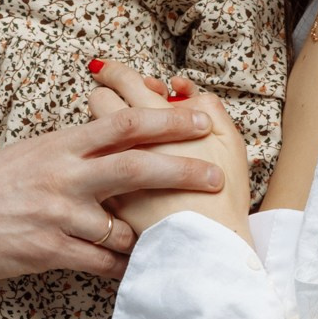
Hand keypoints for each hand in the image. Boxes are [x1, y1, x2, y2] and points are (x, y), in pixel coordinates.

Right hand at [0, 96, 224, 282]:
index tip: (202, 119)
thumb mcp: (32, 152)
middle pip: (134, 168)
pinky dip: (123, 266)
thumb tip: (121, 139)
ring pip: (123, 226)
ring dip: (152, 236)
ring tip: (179, 240)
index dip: (167, 121)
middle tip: (218, 175)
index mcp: (60, 144)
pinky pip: (100, 261)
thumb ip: (76, 148)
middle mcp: (62, 174)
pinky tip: (138, 268)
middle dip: (182, 170)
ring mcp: (56, 214)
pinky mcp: (46, 250)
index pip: (124, 124)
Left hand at [86, 60, 252, 241]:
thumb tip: (179, 90)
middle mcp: (123, 143)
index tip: (110, 69)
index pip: (125, 83)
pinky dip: (97, 163)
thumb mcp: (228, 142)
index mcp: (155, 123)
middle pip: (99, 103)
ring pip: (89, 135)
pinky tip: (107, 167)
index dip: (117, 72)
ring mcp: (108, 173)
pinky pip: (91, 172)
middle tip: (109, 91)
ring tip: (111, 130)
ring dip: (99, 127)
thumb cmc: (223, 196)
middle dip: (104, 93)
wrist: (205, 249)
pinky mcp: (105, 201)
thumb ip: (207, 107)